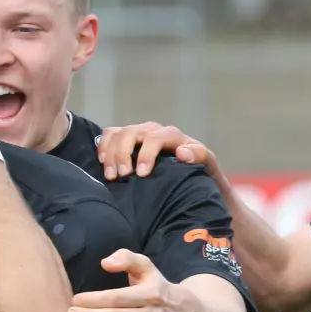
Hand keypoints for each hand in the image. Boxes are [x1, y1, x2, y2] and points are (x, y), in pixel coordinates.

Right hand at [96, 122, 216, 180]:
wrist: (193, 179)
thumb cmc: (201, 175)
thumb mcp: (208, 166)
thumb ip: (200, 156)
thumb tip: (182, 152)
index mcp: (174, 137)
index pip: (157, 137)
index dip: (146, 153)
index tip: (140, 174)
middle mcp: (154, 131)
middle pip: (132, 133)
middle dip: (123, 154)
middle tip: (120, 176)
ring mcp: (139, 134)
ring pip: (119, 133)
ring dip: (110, 153)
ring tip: (110, 176)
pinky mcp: (127, 140)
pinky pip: (110, 134)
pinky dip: (103, 145)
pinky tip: (102, 162)